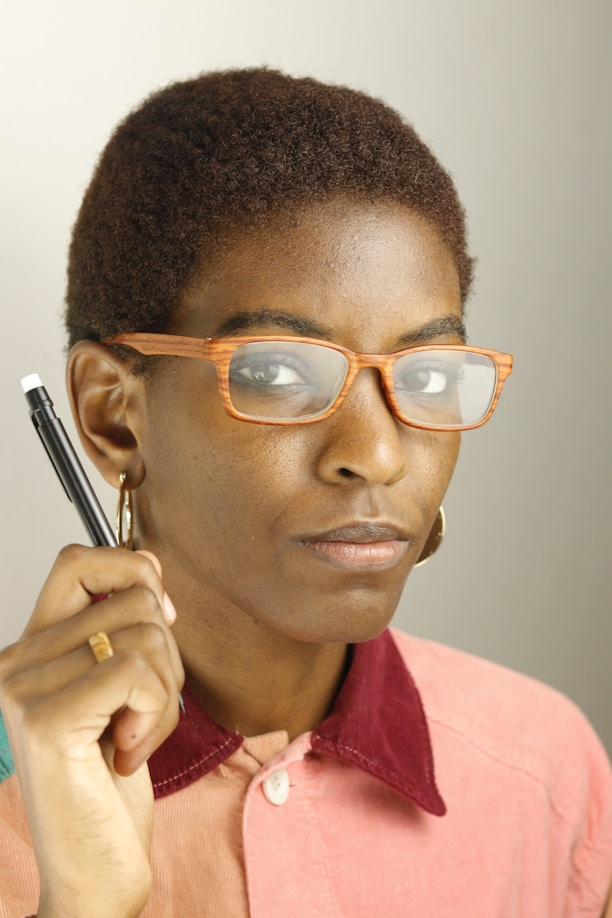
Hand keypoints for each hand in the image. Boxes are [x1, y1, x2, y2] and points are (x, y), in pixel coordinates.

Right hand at [0, 545, 183, 917]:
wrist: (93, 870)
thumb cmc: (109, 782)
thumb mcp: (122, 690)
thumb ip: (124, 628)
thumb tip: (151, 566)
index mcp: (33, 648)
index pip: (77, 559)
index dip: (131, 569)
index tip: (160, 618)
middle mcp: (16, 662)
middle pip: (134, 598)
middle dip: (168, 655)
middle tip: (145, 709)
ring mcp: (25, 689)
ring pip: (146, 636)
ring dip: (166, 693)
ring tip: (135, 736)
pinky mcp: (48, 721)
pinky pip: (139, 673)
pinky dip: (156, 713)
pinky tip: (128, 752)